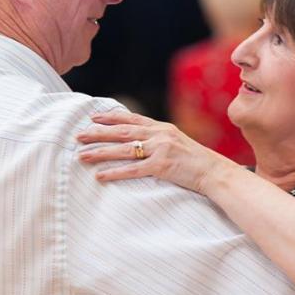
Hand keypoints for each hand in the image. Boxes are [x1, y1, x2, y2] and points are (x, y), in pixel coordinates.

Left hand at [77, 110, 240, 193]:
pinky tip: (100, 176)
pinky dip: (115, 173)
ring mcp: (160, 149)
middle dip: (98, 133)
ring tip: (81, 156)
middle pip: (122, 132)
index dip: (111, 117)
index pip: (132, 119)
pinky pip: (133, 170)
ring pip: (123, 150)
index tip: (93, 117)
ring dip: (100, 153)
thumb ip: (160, 139)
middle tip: (79, 135)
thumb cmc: (196, 160)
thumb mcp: (178, 142)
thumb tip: (142, 141)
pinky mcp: (161, 166)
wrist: (215, 171)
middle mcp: (159, 134)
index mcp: (162, 127)